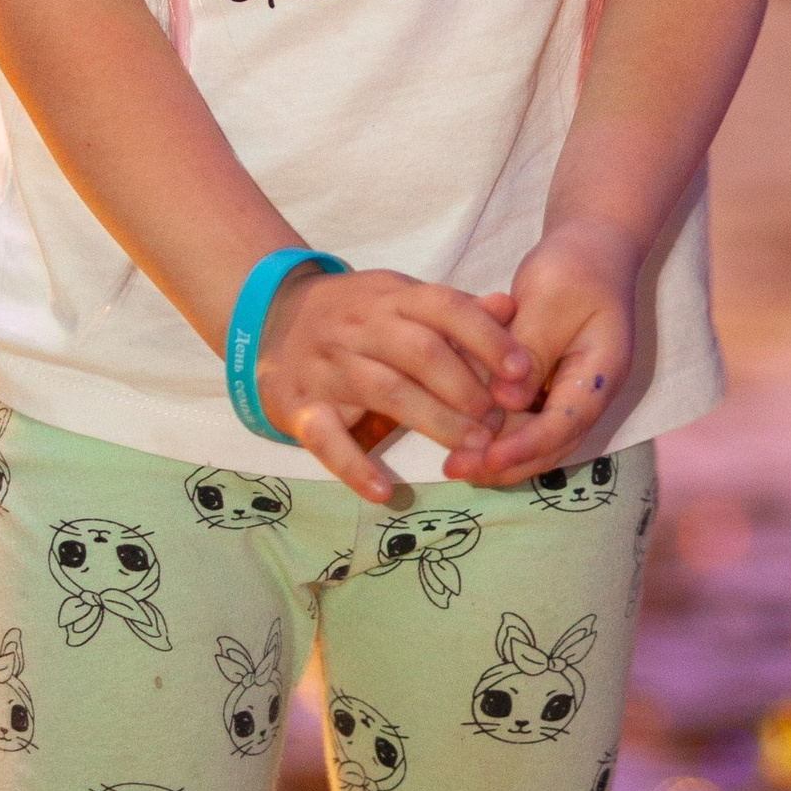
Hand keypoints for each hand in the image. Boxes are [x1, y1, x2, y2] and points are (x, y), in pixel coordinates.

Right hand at [256, 265, 532, 505]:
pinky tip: (383, 492)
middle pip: (419, 350)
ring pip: (383, 389)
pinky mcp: (296, 404)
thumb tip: (511, 306)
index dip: (488, 339)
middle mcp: (358, 326)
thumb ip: (454, 309)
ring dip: (433, 419)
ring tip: (472, 448)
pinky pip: (324, 436)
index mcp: (391, 298)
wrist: (267, 317)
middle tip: (498, 422)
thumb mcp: (400, 298)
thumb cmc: (354, 315)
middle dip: (466, 387)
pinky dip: (353, 466)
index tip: (522, 373)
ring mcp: (326, 365)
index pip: (444, 307)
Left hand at [448, 220, 637, 484]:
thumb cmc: (573, 266)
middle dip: (506, 463)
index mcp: (601, 373)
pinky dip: (501, 436)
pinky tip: (465, 439)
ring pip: (540, 441)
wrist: (594, 246)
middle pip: (553, 445)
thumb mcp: (548, 300)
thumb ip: (528, 351)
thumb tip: (505, 402)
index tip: (484, 459)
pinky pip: (530, 423)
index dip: (523, 447)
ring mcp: (574, 393)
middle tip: (456, 470)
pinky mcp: (554, 388)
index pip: (563, 425)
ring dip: (501, 456)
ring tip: (456, 465)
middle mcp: (591, 393)